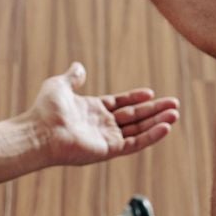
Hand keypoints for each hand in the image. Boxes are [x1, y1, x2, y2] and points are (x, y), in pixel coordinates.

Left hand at [20, 62, 179, 167]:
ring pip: (139, 129)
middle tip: (174, 104)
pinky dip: (151, 135)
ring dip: (157, 122)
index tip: (150, 92)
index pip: (121, 104)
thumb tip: (79, 66)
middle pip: (134, 116)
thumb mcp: (60, 85)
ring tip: (175, 114)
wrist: (40, 132)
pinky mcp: (109, 149)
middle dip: (154, 110)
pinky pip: (135, 142)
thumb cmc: (46, 110)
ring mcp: (106, 138)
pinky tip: (165, 127)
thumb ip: (73, 77)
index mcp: (93, 110)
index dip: (136, 98)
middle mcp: (102, 125)